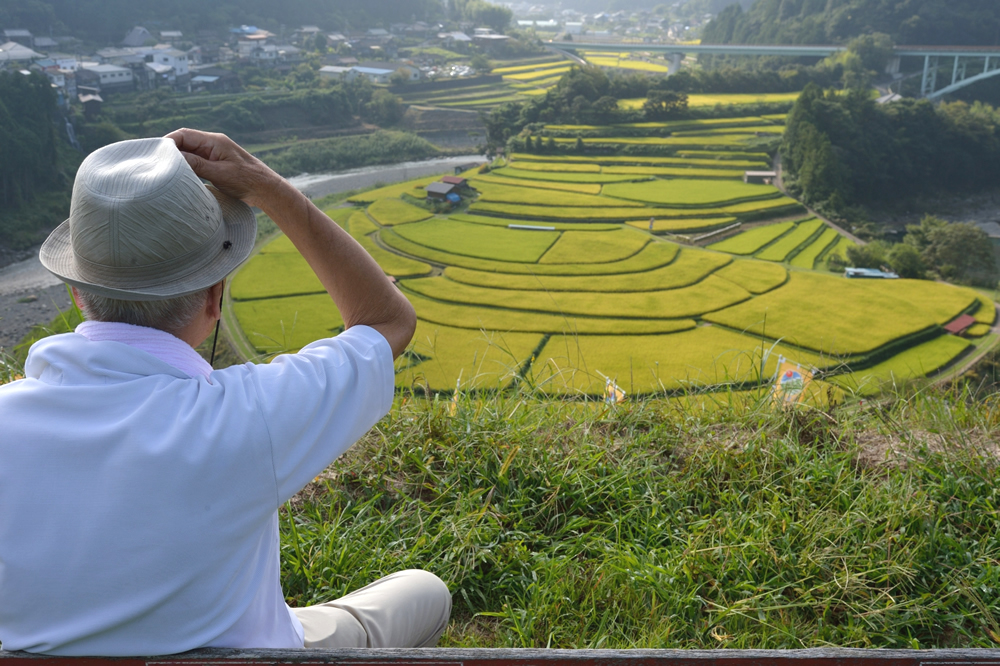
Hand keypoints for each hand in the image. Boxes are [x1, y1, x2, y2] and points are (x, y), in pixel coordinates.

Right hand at [166, 128, 285, 208]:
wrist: (266, 190)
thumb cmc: (247, 181)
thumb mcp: (219, 173)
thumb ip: (196, 164)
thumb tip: (173, 157)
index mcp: (214, 141)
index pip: (184, 135)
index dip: (168, 142)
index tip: (156, 153)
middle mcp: (213, 144)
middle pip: (184, 142)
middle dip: (170, 151)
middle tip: (156, 163)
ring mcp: (215, 154)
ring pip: (189, 152)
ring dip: (178, 159)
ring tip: (164, 169)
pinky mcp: (216, 164)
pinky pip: (196, 161)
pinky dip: (187, 166)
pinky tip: (180, 175)